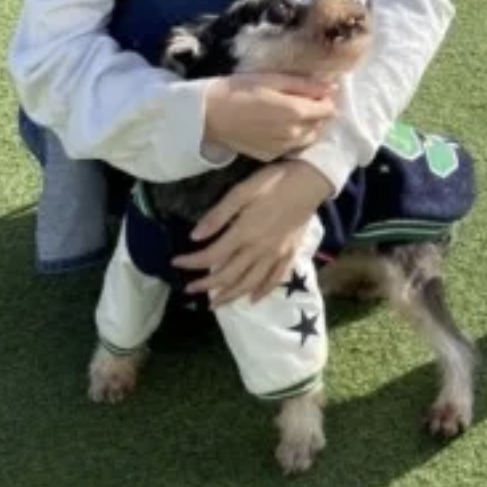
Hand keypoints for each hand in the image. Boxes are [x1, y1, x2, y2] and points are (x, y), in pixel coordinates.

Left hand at [172, 160, 334, 305]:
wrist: (311, 181)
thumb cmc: (275, 181)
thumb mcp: (242, 191)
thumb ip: (218, 215)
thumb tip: (195, 237)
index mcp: (245, 232)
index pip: (211, 255)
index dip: (191, 262)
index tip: (175, 262)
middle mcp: (259, 249)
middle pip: (228, 275)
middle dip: (206, 285)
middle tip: (189, 290)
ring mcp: (276, 254)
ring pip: (250, 283)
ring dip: (230, 296)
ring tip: (215, 304)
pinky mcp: (290, 254)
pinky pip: (274, 280)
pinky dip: (262, 292)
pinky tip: (252, 299)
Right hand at [203, 74, 336, 161]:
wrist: (208, 115)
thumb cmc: (238, 90)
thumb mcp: (272, 79)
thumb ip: (304, 85)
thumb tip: (331, 87)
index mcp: (297, 112)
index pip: (329, 109)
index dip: (324, 99)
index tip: (312, 92)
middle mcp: (294, 134)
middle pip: (320, 124)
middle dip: (315, 112)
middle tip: (296, 100)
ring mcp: (283, 148)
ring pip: (308, 137)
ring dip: (305, 126)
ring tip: (286, 113)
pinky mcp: (271, 156)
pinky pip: (291, 146)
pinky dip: (290, 137)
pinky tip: (274, 126)